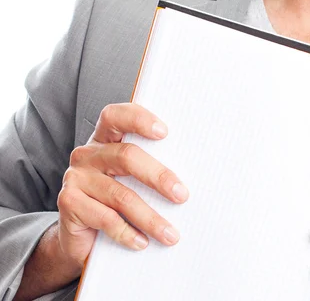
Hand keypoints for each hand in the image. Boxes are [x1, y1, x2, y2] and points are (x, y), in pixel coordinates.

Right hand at [56, 103, 188, 269]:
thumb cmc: (117, 196)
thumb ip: (150, 163)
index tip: (164, 132)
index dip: (138, 120)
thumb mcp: (131, 176)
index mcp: (105, 137)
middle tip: (182, 195)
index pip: (116, 116)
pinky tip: (143, 242)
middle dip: (159, 176)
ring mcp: (76, 177)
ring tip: (170, 233)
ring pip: (120, 194)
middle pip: (126, 156)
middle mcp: (87, 153)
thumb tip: (192, 172)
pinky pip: (105, 218)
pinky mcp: (68, 203)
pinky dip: (127, 233)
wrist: (81, 234)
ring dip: (150, 217)